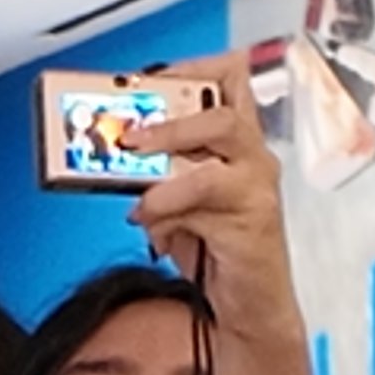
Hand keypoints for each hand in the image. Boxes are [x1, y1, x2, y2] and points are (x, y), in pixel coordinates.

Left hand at [123, 52, 304, 342]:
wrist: (248, 306)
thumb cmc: (216, 253)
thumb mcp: (178, 207)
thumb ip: (157, 180)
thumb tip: (118, 162)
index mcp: (237, 145)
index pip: (230, 80)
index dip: (192, 69)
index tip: (149, 79)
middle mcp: (253, 158)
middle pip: (221, 110)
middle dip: (170, 118)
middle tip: (130, 134)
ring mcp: (255, 187)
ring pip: (215, 148)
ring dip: (166, 159)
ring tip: (136, 182)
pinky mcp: (251, 219)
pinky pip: (203, 199)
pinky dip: (167, 209)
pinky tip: (151, 226)